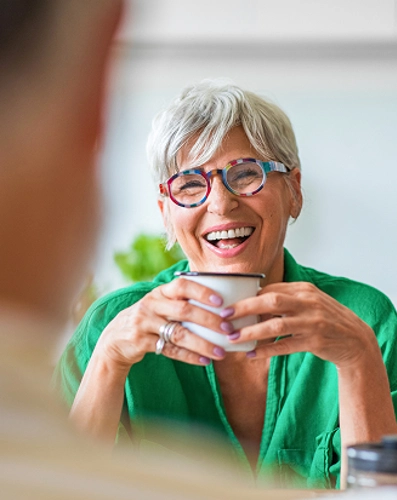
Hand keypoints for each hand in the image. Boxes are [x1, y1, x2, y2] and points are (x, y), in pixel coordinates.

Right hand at [95, 278, 232, 369]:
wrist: (115, 339)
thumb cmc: (148, 319)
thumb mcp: (159, 305)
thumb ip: (180, 302)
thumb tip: (220, 305)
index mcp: (160, 292)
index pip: (182, 285)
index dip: (201, 292)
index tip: (220, 301)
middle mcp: (151, 304)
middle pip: (184, 311)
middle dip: (209, 320)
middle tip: (228, 329)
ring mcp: (144, 323)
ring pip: (179, 333)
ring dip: (203, 343)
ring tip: (221, 352)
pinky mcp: (141, 342)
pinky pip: (170, 350)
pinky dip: (189, 356)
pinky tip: (205, 361)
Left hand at [224, 282, 377, 367]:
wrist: (355, 340)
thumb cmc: (325, 320)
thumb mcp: (308, 303)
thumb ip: (286, 300)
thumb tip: (252, 303)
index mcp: (304, 290)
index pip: (270, 290)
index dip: (247, 298)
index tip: (229, 306)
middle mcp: (308, 302)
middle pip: (271, 301)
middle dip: (244, 308)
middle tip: (224, 317)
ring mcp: (313, 321)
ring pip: (276, 325)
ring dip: (252, 332)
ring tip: (233, 339)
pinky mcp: (316, 341)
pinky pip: (286, 346)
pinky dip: (267, 350)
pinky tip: (252, 354)